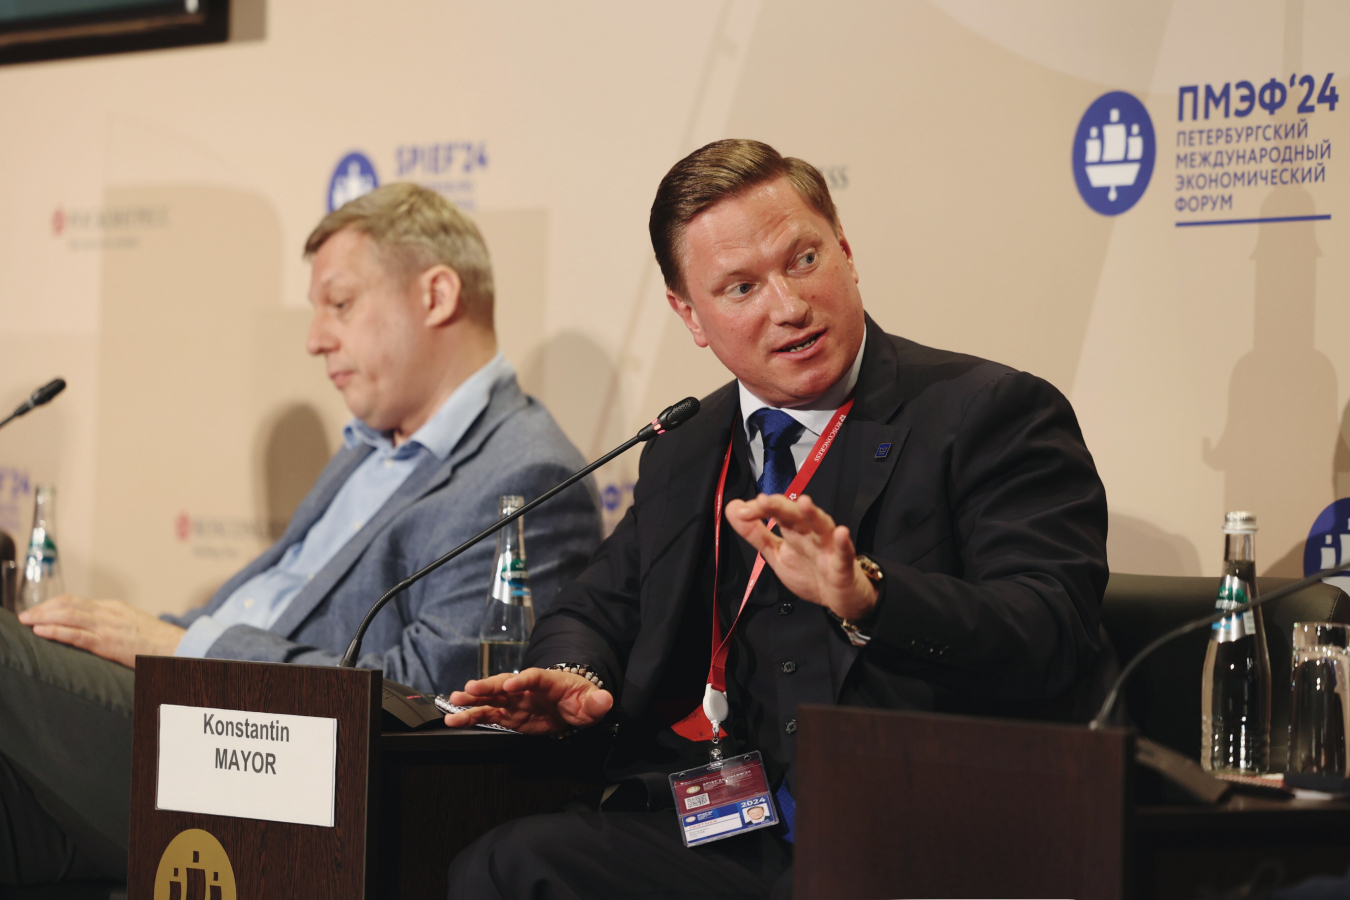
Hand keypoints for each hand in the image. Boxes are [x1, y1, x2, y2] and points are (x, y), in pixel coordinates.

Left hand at [18, 595, 185, 667]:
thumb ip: (114, 626)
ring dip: (43, 617)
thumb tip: (96, 633)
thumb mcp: (134, 627)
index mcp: (114, 608)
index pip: (76, 601)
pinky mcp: (108, 643)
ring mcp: (108, 626)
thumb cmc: (158, 643)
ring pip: (68, 615)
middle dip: (43, 608)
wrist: (179, 647)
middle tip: (25, 615)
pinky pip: (77, 635)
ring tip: (26, 621)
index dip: (53, 605)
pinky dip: (56, 631)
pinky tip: (41, 632)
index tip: (39, 612)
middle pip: (68, 604)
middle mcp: (108, 613)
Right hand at [443, 667, 613, 734]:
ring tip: (453, 704)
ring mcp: (515, 701)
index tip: (511, 685)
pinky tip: (454, 720)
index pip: (535, 677)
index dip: (523, 680)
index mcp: (548, 680)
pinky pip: (487, 715)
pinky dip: (471, 717)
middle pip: (505, 684)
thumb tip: (604, 700)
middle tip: (469, 689)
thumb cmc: (581, 700)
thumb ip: (597, 702)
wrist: (572, 706)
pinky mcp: (508, 715)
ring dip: (472, 701)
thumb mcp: (593, 702)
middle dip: (488, 686)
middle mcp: (527, 688)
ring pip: (491, 699)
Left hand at [724, 492, 877, 620]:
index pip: (776, 512)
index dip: (760, 510)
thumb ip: (755, 534)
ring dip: (813, 515)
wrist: (840, 598)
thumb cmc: (811, 573)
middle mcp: (811, 535)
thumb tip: (733, 509)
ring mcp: (829, 549)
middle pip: (796, 516)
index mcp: (794, 531)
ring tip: (803, 503)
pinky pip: (844, 555)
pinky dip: (843, 544)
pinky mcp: (843, 567)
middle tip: (762, 500)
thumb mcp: (777, 555)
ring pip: (822, 527)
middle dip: (780, 507)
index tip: (741, 511)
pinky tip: (841, 533)